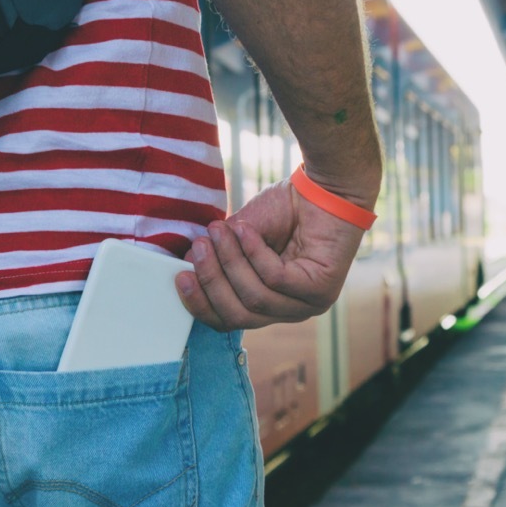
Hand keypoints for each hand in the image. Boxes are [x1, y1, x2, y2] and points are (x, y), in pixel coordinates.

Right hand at [175, 175, 372, 330]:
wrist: (325, 186)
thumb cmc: (286, 209)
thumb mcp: (240, 234)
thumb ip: (219, 255)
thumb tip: (187, 267)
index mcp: (269, 304)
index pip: (230, 320)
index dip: (202, 304)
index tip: (180, 277)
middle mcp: (289, 310)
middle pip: (239, 315)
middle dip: (212, 281)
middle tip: (199, 247)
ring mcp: (308, 304)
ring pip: (255, 297)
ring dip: (231, 262)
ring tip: (219, 231)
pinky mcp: (322, 290)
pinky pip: (276, 280)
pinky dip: (256, 253)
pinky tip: (246, 230)